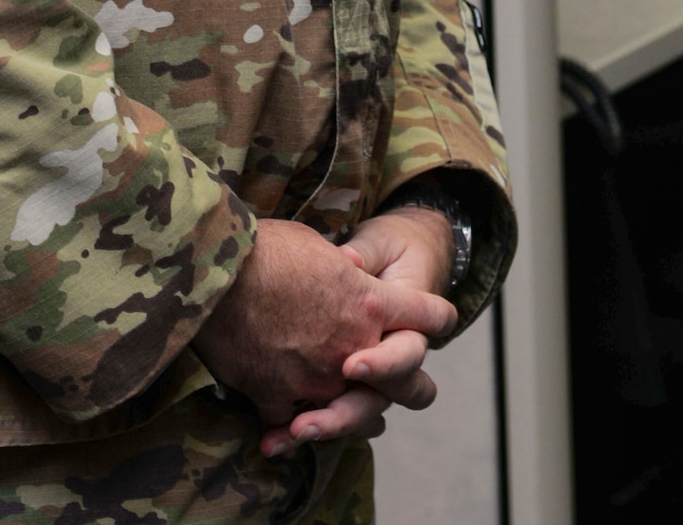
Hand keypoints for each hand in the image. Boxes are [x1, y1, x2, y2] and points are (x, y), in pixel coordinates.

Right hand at [192, 217, 455, 456]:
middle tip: (413, 386)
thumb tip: (348, 271)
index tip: (438, 317)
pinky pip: (292, 421)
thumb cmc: (264, 248)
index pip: (428, 314)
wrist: (215, 273)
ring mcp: (317, 380)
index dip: (434, 315)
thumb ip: (342, 271)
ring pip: (349, 411)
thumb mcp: (316, 246)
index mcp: (370, 302)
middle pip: (406, 379)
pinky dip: (288, 421)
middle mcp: (353, 348)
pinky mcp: (278, 399)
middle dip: (409, 382)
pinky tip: (286, 425)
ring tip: (356, 418)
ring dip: (349, 412)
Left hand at [265, 205, 457, 455]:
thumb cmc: (392, 248)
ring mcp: (366, 379)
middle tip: (309, 419)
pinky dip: (297, 431)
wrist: (395, 260)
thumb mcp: (382, 243)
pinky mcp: (339, 385)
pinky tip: (271, 439)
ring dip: (322, 428)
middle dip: (347, 414)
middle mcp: (392, 362)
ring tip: (289, 431)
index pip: (407, 355)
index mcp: (410, 328)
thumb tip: (347, 261)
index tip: (351, 366)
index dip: (384, 365)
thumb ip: (366, 255)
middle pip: (378, 403)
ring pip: (354, 418)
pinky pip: (324, 417)